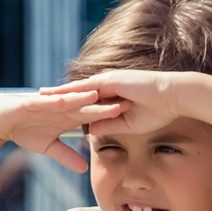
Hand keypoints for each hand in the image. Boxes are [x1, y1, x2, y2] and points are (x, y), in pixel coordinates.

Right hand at [0, 88, 118, 173]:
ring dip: (82, 97)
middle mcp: (61, 107)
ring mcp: (47, 103)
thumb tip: (84, 168)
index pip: (93, 115)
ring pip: (68, 99)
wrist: (0, 120)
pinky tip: (65, 101)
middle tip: (124, 102)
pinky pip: (45, 101)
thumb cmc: (24, 130)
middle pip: (86, 105)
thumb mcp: (48, 148)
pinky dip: (54, 101)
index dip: (110, 115)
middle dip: (103, 104)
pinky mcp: (31, 102)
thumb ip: (67, 156)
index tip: (130, 116)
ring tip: (97, 95)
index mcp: (67, 116)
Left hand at [46, 70, 179, 135]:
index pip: (88, 100)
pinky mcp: (110, 80)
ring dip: (59, 92)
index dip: (72, 104)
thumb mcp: (128, 123)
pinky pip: (85, 87)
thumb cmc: (157, 111)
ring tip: (40, 96)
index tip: (56, 111)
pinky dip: (70, 91)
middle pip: (78, 91)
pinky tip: (56, 95)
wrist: (172, 97)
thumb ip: (108, 125)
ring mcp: (108, 81)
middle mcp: (108, 85)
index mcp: (114, 95)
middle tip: (39, 100)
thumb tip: (91, 130)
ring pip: (77, 87)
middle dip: (59, 96)